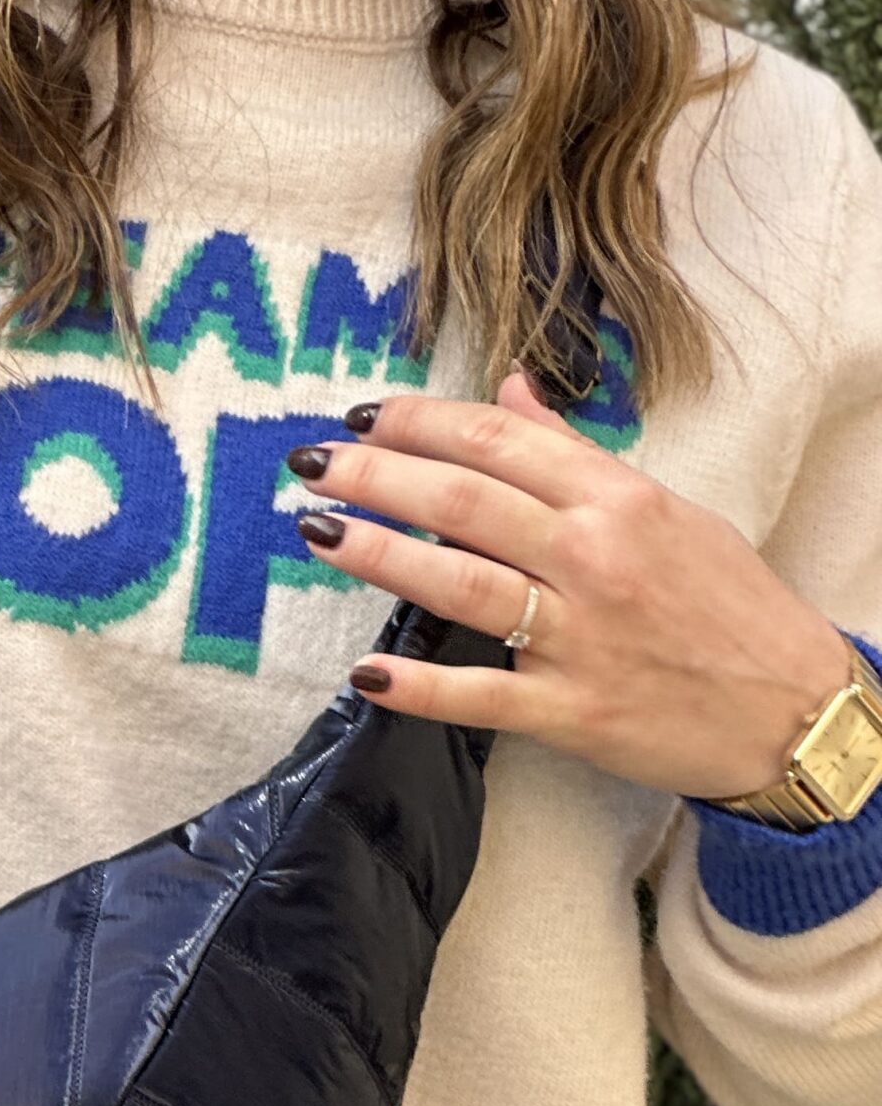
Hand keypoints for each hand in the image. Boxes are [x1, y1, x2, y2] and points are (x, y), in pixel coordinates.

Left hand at [285, 368, 852, 799]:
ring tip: (319, 532)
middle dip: (377, 475)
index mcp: (618, 498)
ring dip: (380, 555)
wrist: (792, 707)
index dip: (419, 423)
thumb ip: (577, 457)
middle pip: (464, 501)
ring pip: (462, 583)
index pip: (498, 442)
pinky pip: (480, 696)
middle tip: (313, 463)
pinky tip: (366, 674)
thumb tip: (511, 395)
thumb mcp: (665, 511)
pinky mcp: (572, 710)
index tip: (363, 417)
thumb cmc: (727, 607)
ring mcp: (581, 635)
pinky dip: (419, 688)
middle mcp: (595, 556)